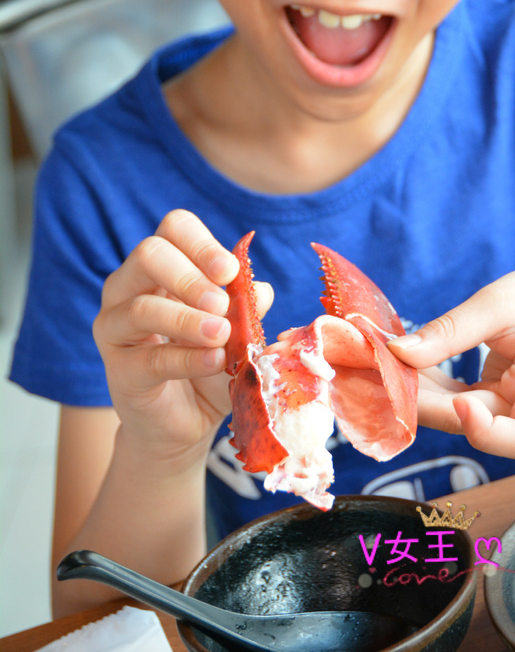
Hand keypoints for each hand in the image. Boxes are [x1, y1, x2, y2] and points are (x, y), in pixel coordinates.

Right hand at [93, 210, 272, 463]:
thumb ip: (246, 307)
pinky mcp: (118, 370)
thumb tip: (261, 290)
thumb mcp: (237, 330)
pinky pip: (149, 358)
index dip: (201, 243)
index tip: (230, 271)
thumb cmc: (211, 362)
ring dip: (187, 320)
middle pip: (149, 254)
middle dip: (190, 276)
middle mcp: (130, 286)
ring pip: (140, 307)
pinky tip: (214, 361)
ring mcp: (116, 326)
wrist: (188, 422)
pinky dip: (186, 359)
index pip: (173, 229)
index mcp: (163, 266)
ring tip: (222, 334)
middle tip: (221, 304)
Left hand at [387, 265, 514, 460]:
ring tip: (387, 366)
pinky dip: (434, 390)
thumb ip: (453, 330)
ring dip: (423, 397)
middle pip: (478, 426)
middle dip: (428, 403)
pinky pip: (462, 407)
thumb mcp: (504, 302)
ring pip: (462, 420)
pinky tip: (406, 368)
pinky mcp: (501, 407)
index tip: (458, 400)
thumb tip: (399, 352)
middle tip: (384, 373)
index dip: (485, 430)